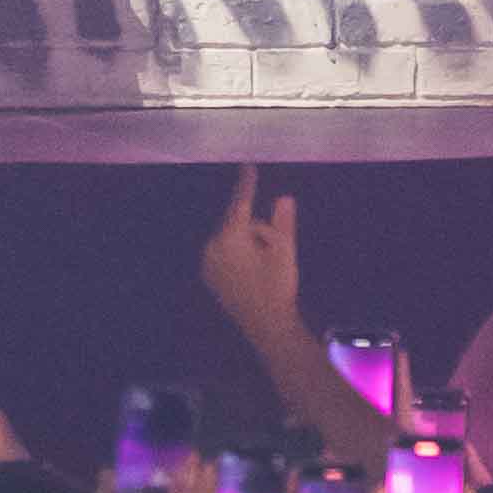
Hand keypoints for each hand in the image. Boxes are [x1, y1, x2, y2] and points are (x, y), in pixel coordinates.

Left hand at [198, 164, 308, 337]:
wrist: (265, 326)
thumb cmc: (277, 287)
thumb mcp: (285, 252)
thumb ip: (282, 223)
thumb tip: (284, 197)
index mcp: (230, 238)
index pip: (240, 204)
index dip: (247, 184)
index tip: (248, 166)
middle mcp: (212, 247)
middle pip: (238, 222)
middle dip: (258, 229)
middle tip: (274, 250)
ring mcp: (207, 262)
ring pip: (232, 237)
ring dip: (249, 242)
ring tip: (265, 266)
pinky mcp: (209, 274)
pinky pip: (225, 252)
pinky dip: (238, 253)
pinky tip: (253, 272)